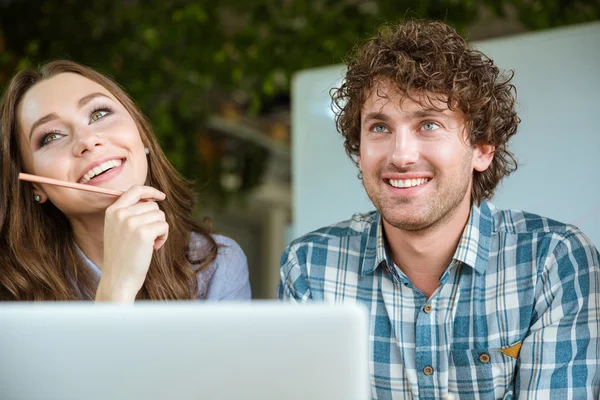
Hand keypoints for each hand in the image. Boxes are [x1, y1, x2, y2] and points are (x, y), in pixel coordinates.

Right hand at [95, 185, 167, 302]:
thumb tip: (153, 201)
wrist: (118, 279)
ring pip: (160, 215)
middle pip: (152, 205)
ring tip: (150, 244)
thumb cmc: (122, 257)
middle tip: (149, 237)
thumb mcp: (118, 230)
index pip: (135, 189)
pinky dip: (164, 236)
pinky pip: (164, 225)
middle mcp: (120, 214)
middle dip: (156, 220)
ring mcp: (131, 222)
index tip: (161, 196)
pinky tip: (154, 248)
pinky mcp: (143, 233)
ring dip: (160, 229)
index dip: (151, 191)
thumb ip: (129, 214)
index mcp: (112, 211)